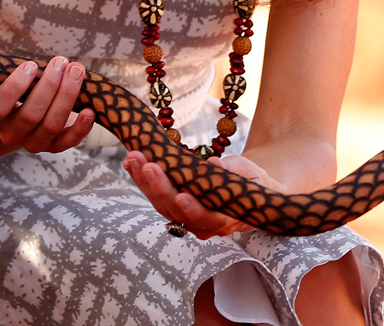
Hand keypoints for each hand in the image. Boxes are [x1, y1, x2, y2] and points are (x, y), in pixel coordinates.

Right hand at [0, 38, 94, 153]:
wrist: (24, 114)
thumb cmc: (12, 87)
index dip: (14, 87)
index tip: (30, 64)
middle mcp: (11, 134)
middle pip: (30, 116)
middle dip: (49, 86)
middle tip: (62, 61)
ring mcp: (33, 143)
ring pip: (51, 126)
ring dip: (67, 97)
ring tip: (77, 70)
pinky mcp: (55, 146)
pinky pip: (67, 142)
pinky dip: (80, 129)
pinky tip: (90, 110)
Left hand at [123, 150, 286, 239]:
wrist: (249, 189)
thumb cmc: (251, 180)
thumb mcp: (248, 172)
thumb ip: (232, 171)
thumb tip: (213, 164)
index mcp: (225, 219)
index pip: (206, 218)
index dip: (193, 209)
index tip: (180, 195)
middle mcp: (203, 225)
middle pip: (176, 211)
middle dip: (159, 187)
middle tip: (146, 164)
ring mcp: (187, 218)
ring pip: (162, 206)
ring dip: (144, 182)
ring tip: (133, 158)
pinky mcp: (176, 208)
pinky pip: (158, 198)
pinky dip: (143, 181)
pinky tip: (131, 163)